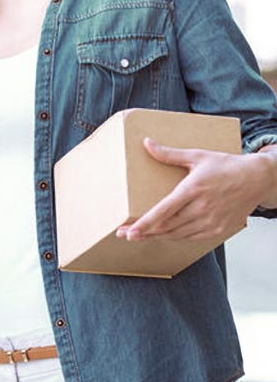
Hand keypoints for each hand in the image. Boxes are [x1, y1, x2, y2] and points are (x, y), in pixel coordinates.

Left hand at [116, 138, 266, 241]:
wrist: (257, 179)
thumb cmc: (226, 165)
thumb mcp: (197, 156)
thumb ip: (169, 154)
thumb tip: (146, 143)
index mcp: (194, 189)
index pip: (164, 211)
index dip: (145, 223)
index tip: (129, 231)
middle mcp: (202, 208)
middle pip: (167, 226)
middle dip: (143, 232)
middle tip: (124, 234)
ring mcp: (212, 222)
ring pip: (177, 235)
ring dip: (156, 237)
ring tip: (138, 236)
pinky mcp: (219, 230)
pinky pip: (191, 238)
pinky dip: (174, 238)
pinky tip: (162, 235)